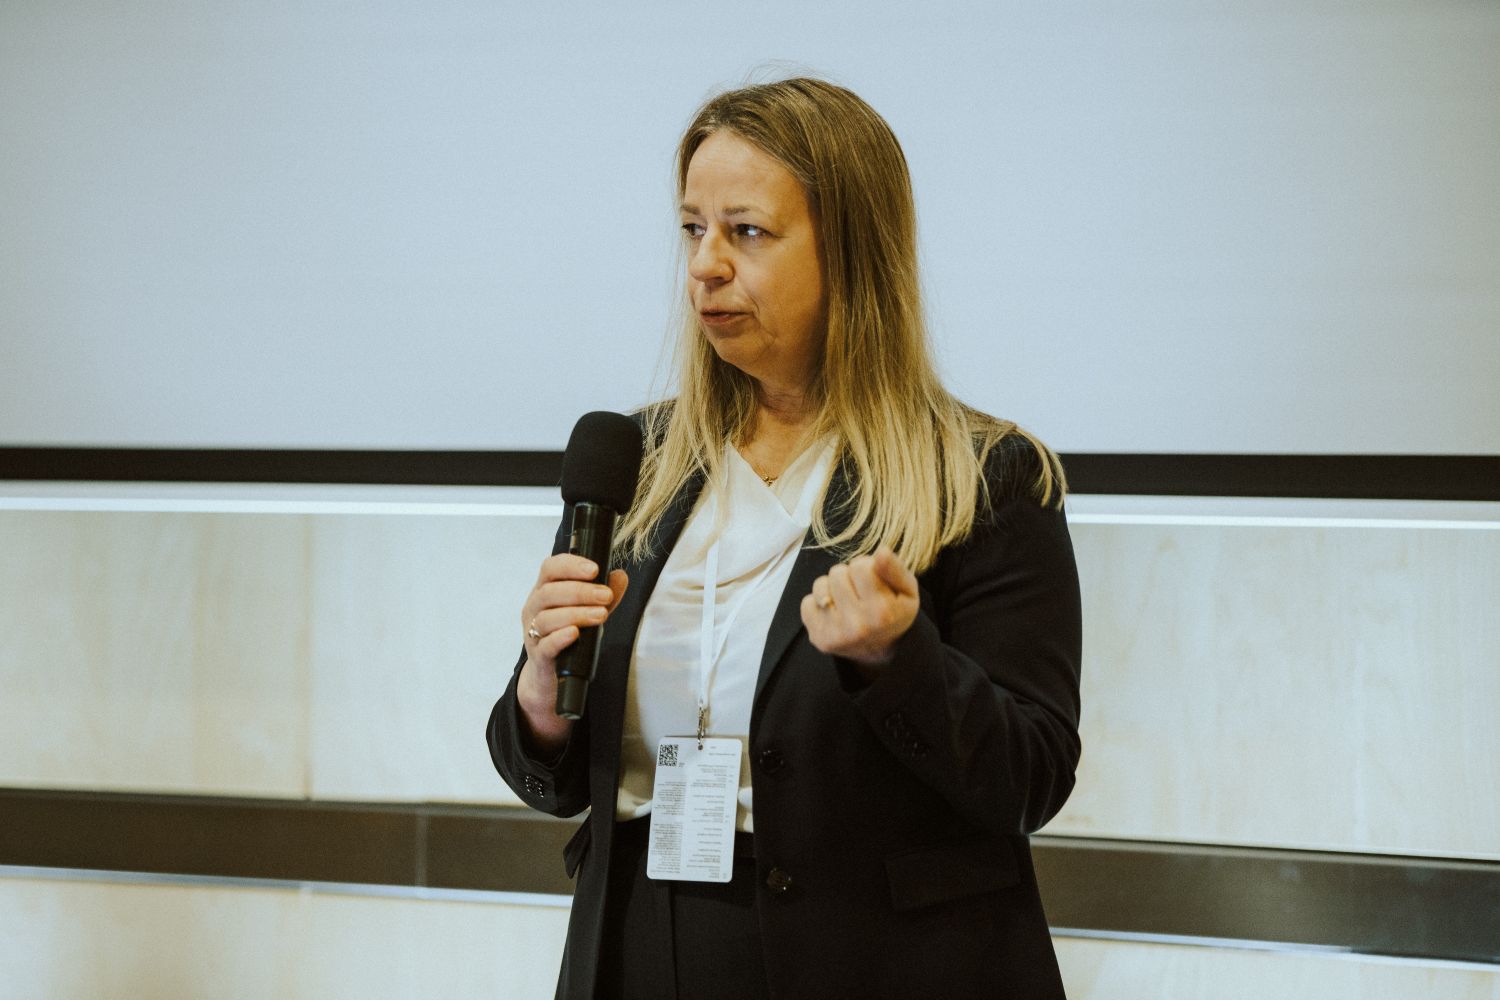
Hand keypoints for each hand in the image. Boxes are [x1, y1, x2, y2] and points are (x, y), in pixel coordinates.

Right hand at [516, 554, 628, 752]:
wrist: (553, 675)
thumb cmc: (569, 636)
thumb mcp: (588, 612)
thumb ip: (605, 596)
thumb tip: (620, 576)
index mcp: (545, 591)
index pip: (550, 568)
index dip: (571, 565)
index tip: (594, 569)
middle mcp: (534, 608)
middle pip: (549, 592)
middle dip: (580, 591)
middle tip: (605, 596)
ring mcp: (533, 633)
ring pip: (546, 618)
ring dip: (576, 614)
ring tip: (601, 615)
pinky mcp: (538, 656)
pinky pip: (545, 645)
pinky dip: (560, 638)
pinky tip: (575, 633)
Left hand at [801, 545, 918, 672]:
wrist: (882, 650)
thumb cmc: (894, 612)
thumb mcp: (907, 590)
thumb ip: (895, 569)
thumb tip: (881, 552)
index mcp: (881, 612)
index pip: (860, 566)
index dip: (867, 568)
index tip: (873, 581)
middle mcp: (857, 626)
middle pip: (837, 573)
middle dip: (848, 576)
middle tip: (860, 592)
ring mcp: (835, 634)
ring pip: (820, 585)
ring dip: (832, 588)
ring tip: (847, 601)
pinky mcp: (819, 638)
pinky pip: (806, 602)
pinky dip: (818, 603)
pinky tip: (834, 612)